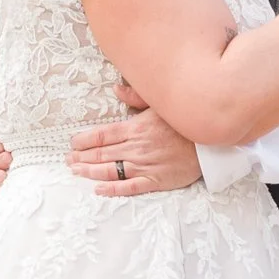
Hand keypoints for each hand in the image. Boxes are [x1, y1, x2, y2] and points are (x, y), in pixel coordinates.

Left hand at [68, 99, 202, 198]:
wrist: (210, 143)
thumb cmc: (184, 122)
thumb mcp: (160, 103)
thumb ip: (136, 95)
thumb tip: (117, 89)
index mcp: (136, 127)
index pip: (102, 135)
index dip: (84, 140)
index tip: (72, 144)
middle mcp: (136, 147)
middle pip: (102, 153)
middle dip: (82, 157)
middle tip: (68, 160)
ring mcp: (145, 165)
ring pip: (111, 170)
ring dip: (90, 172)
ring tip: (76, 172)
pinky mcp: (155, 180)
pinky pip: (130, 186)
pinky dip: (112, 189)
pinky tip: (98, 189)